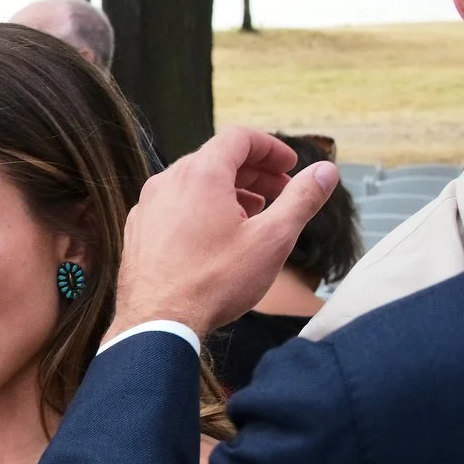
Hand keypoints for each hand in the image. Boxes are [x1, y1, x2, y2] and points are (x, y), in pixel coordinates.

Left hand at [109, 127, 338, 342]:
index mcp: (200, 174)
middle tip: (280, 192)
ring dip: (228, 191)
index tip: (290, 166)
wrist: (156, 325)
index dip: (271, 148)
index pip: (239, 138)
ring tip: (254, 214)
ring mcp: (146, 208)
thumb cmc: (214, 282)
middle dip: (253, 172)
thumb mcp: (272, 238)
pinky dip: (200, 210)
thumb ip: (302, 199)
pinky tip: (217, 237)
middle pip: (215, 159)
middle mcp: (166, 183)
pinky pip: (173, 208)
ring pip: (193, 184)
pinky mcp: (137, 233)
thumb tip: (326, 171)